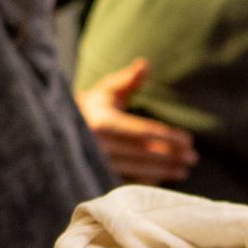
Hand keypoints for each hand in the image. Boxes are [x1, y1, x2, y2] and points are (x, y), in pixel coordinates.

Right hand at [77, 58, 197, 183]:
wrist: (55, 129)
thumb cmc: (88, 108)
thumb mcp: (105, 92)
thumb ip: (126, 80)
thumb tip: (145, 65)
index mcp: (101, 122)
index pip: (142, 132)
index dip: (167, 137)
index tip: (188, 140)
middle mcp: (97, 145)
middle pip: (142, 153)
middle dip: (170, 156)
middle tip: (192, 158)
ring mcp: (95, 164)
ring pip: (136, 169)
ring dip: (162, 170)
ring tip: (183, 170)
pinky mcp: (94, 177)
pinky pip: (125, 182)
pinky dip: (145, 181)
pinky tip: (161, 179)